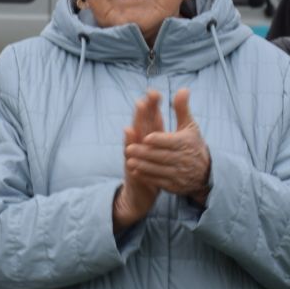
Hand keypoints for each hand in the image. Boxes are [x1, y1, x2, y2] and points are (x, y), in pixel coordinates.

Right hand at [114, 91, 164, 230]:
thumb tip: (160, 115)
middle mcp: (138, 146)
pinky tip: (129, 132)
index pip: (150, 121)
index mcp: (148, 141)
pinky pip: (130, 149)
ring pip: (134, 134)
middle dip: (143, 110)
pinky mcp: (131, 166)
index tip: (154, 92)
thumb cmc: (149, 172)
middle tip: (145, 93)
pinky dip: (129, 142)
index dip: (151, 107)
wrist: (140, 196)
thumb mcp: (156, 153)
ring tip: (138, 107)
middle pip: (141, 124)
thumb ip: (159, 133)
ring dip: (136, 119)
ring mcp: (133, 156)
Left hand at [126, 88, 211, 201]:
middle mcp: (184, 159)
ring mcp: (179, 174)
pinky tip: (135, 171)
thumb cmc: (192, 144)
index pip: (171, 142)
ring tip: (129, 160)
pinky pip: (159, 181)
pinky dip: (147, 176)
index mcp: (186, 143)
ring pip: (159, 169)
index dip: (158, 140)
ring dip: (143, 166)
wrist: (204, 172)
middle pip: (162, 156)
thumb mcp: (189, 126)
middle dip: (145, 153)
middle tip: (129, 149)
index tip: (146, 137)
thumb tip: (183, 89)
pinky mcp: (174, 185)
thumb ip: (182, 108)